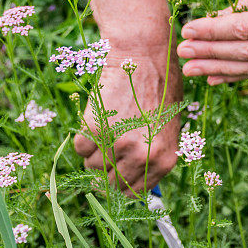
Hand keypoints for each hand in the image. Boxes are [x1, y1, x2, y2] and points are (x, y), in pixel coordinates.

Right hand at [74, 47, 181, 195]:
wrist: (143, 56)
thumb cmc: (159, 87)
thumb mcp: (168, 127)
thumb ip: (153, 156)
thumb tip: (132, 181)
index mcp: (164, 160)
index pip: (134, 192)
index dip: (121, 185)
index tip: (112, 179)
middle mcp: (142, 157)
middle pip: (111, 183)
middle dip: (104, 172)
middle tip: (103, 154)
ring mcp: (117, 143)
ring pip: (92, 166)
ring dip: (93, 154)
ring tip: (103, 131)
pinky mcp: (95, 128)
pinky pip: (80, 148)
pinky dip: (82, 139)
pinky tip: (94, 121)